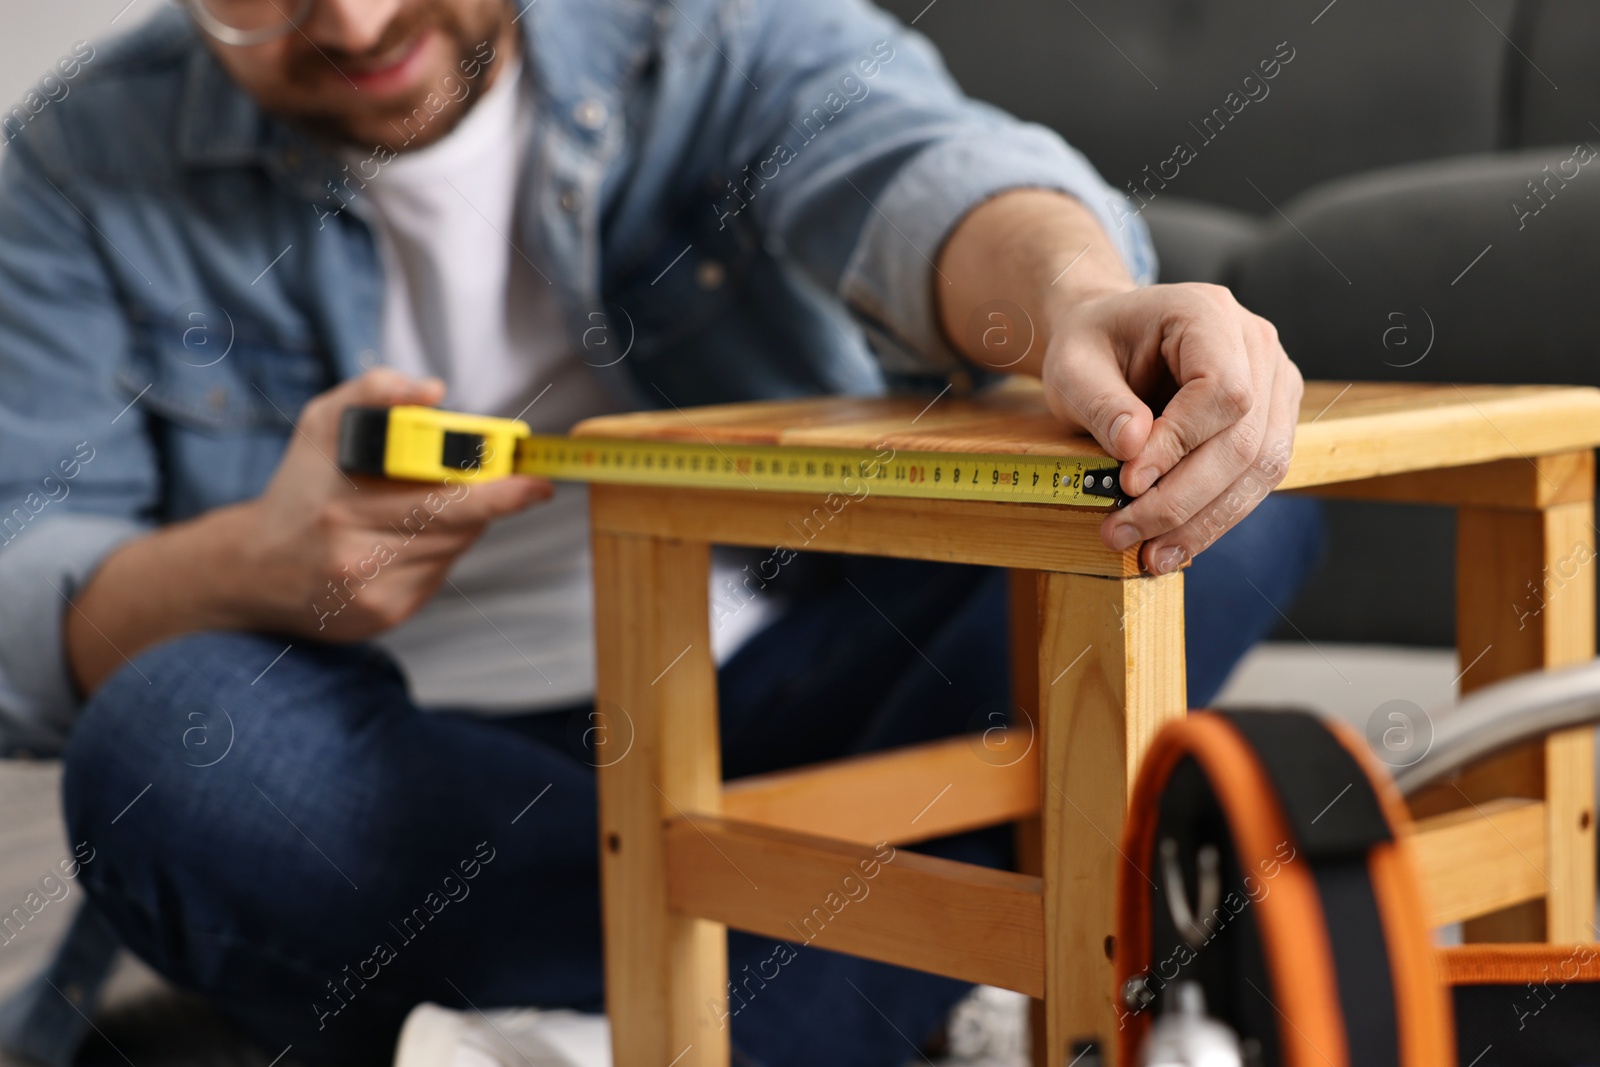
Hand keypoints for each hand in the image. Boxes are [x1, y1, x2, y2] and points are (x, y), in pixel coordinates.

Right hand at [233, 369, 551, 638]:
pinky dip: (440, 551)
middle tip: (524, 486)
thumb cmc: (300, 487)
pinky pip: (438, 575)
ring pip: (453, 550)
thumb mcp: (323, 424)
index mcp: (344, 506)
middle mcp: (356, 556)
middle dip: (491, 502)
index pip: (440, 501)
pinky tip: (412, 538)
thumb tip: (432, 391)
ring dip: (463, 524)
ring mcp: (371, 592)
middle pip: (457, 528)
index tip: (535, 483)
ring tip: (432, 503)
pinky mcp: (383, 616)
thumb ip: (374, 392)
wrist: (253, 567)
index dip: (495, 493)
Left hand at [1039, 283, 1302, 573]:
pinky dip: (1213, 517)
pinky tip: (1173, 545)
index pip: (1221, 391)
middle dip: (1184, 499)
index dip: (1178, 445)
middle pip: (1246, 439)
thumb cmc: (1092, 346)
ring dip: (1204, 521)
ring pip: (1261, 468)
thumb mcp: (1073, 366)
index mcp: (1210, 314)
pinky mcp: (1270, 421)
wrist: (1109, 339)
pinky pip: (1255, 479)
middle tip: (1125, 531)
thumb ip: (1101, 403)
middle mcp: (1257, 345)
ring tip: (1150, 554)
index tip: (1127, 484)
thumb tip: (1134, 448)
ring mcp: (1274, 384)